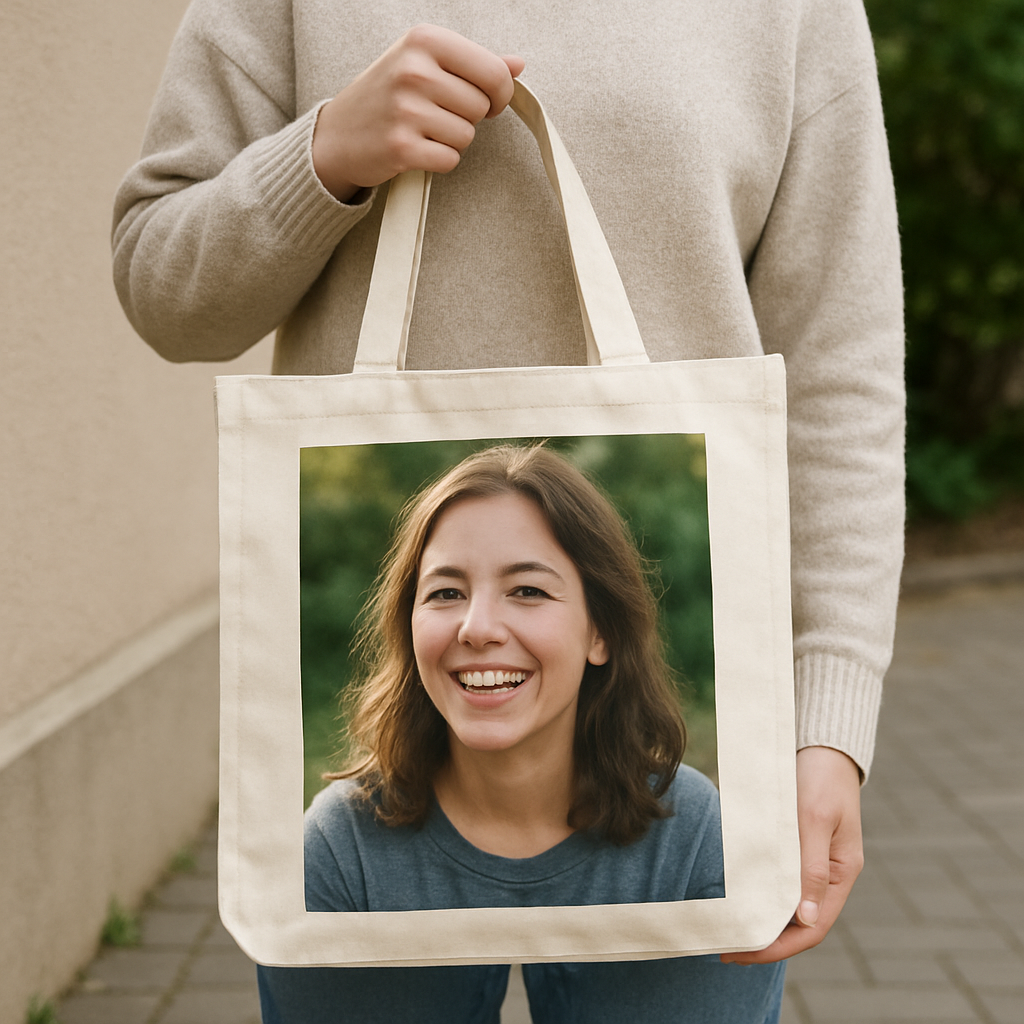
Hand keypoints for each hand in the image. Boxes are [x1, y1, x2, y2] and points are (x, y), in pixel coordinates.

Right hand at [312, 25, 524, 200]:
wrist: (338, 135)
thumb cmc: (387, 96)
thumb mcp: (425, 63)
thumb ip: (473, 63)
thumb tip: (518, 64)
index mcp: (425, 40)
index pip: (494, 72)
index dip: (500, 95)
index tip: (488, 102)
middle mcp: (414, 70)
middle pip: (480, 107)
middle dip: (468, 117)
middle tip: (438, 115)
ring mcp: (406, 109)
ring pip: (467, 135)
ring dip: (452, 140)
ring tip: (423, 130)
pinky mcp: (402, 146)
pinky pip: (450, 159)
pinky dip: (439, 160)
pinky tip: (417, 148)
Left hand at [720, 745, 863, 963]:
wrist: (822, 747)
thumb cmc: (821, 779)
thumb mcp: (814, 819)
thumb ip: (810, 867)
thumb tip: (805, 918)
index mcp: (841, 874)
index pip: (812, 928)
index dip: (778, 946)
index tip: (742, 951)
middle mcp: (829, 876)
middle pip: (799, 924)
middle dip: (766, 941)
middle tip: (727, 947)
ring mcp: (814, 864)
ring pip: (788, 906)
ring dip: (762, 920)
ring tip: (729, 929)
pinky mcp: (798, 849)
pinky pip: (780, 882)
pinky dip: (761, 895)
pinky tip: (739, 899)